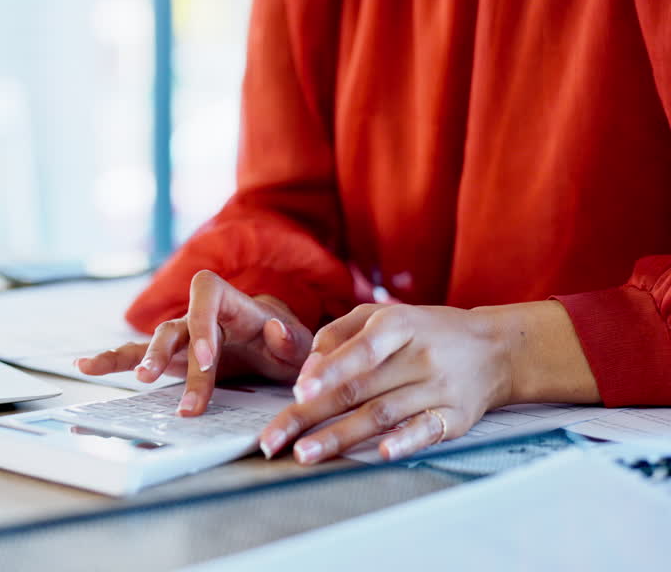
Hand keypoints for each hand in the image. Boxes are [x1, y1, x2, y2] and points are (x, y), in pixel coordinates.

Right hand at [76, 270, 312, 415]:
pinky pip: (138, 355)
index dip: (201, 323)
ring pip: (154, 341)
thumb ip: (292, 338)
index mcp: (235, 304)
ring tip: (127, 377)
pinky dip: (112, 360)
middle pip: (177, 326)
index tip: (206, 359)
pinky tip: (84, 365)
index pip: (208, 296)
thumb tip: (274, 329)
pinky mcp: (173, 358)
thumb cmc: (292, 346)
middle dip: (165, 354)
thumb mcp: (304, 345)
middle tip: (155, 379)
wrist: (284, 351)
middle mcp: (204, 317)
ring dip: (139, 359)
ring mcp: (184, 337)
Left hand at [257, 303, 518, 463]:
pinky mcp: (456, 417)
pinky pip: (427, 430)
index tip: (298, 392)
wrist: (496, 348)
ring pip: (382, 414)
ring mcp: (439, 389)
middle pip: (359, 389)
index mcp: (398, 325)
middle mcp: (419, 356)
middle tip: (275, 438)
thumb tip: (306, 370)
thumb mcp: (382, 317)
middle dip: (311, 416)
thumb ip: (337, 335)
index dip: (329, 371)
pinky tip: (381, 454)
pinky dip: (404, 442)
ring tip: (305, 453)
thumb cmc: (424, 332)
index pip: (360, 349)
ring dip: (340, 437)